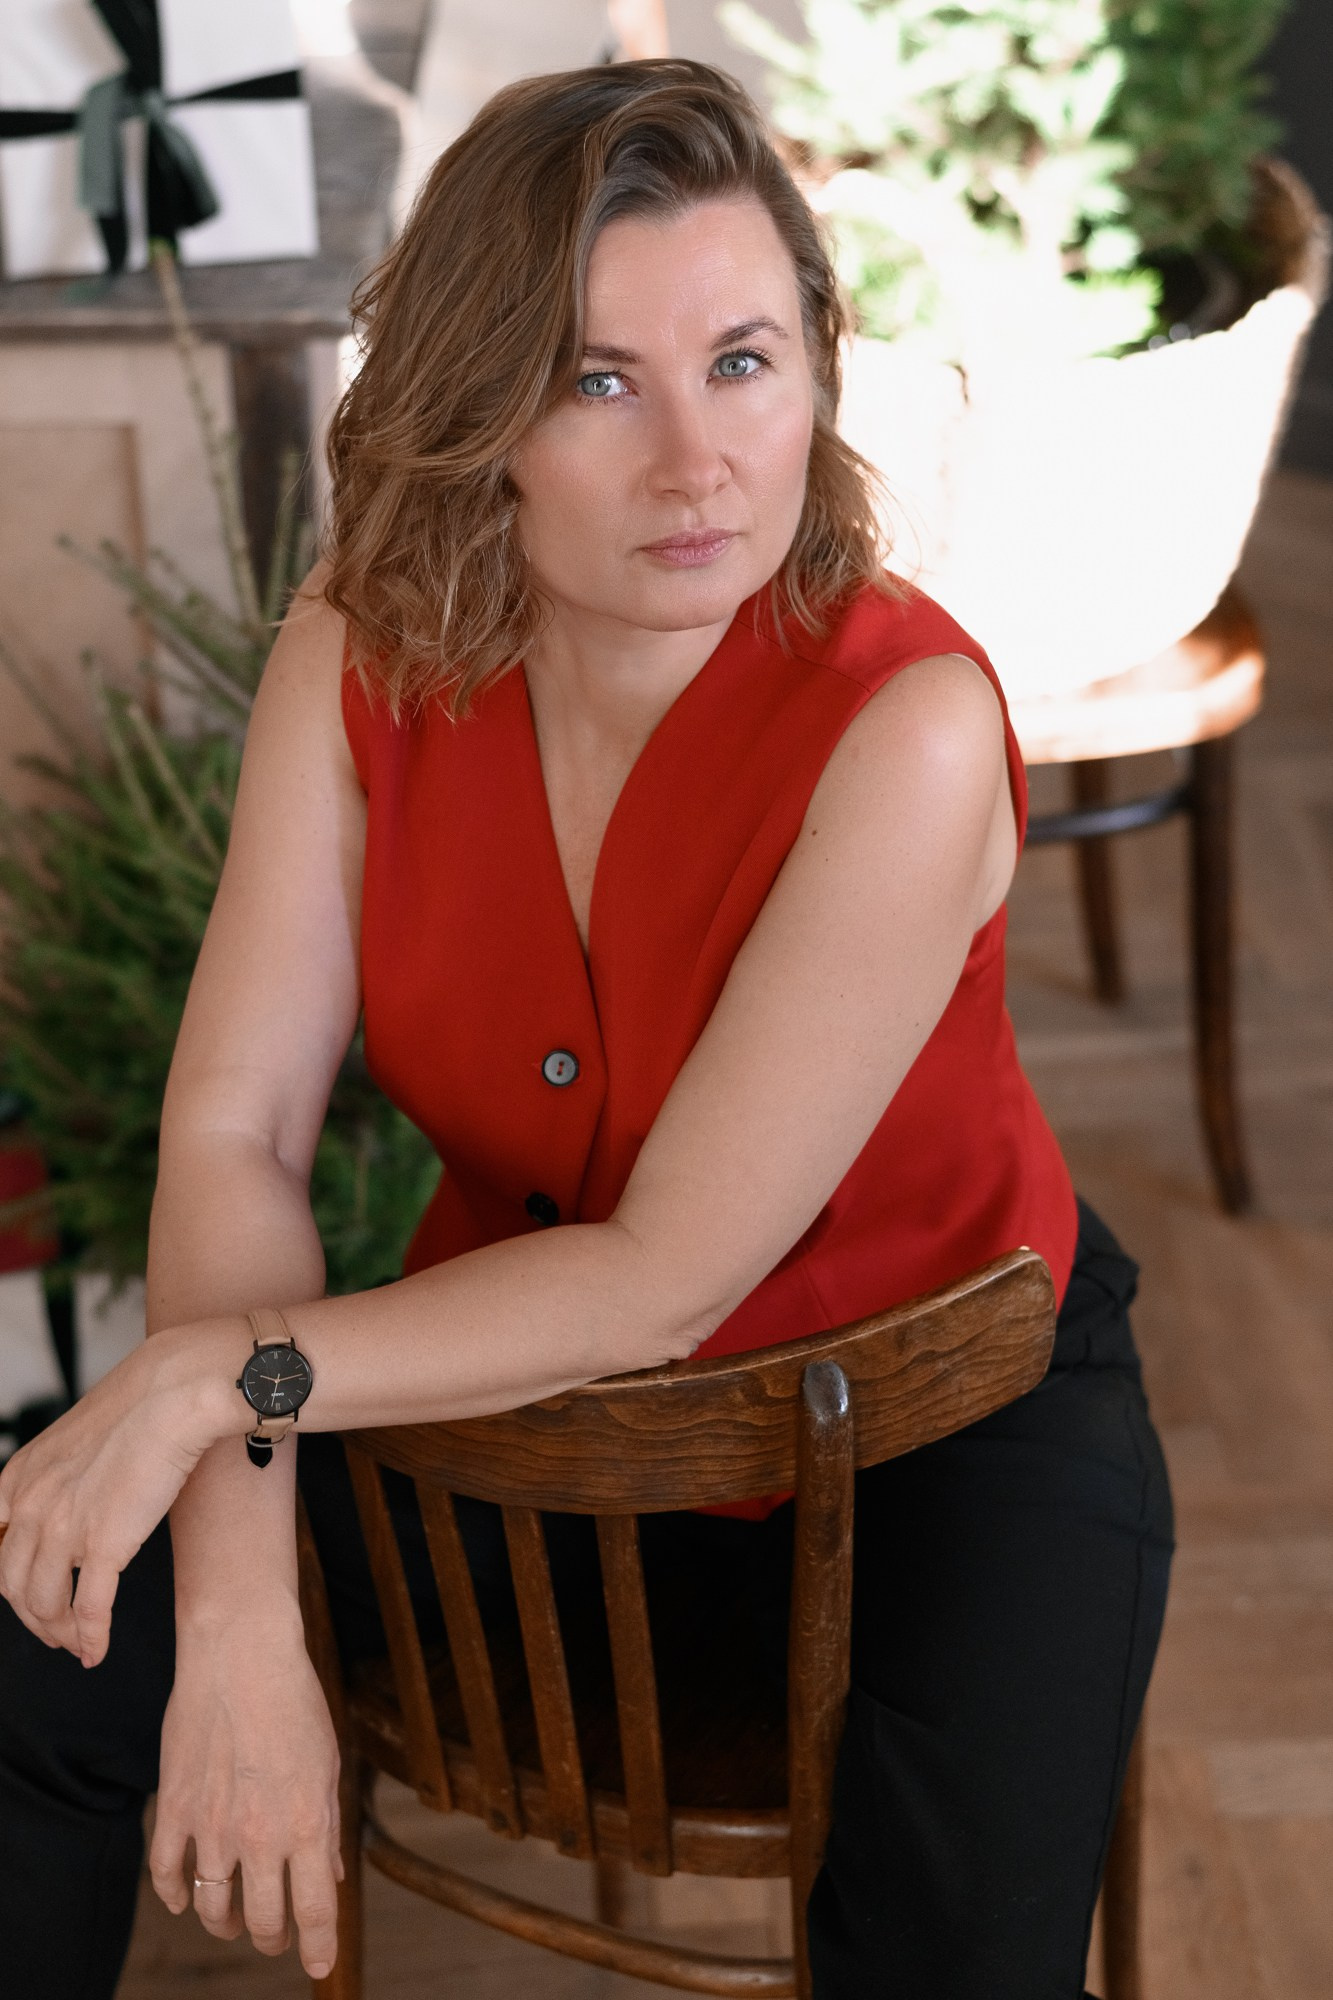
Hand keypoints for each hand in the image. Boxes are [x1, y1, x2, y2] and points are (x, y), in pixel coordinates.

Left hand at [0, 1325, 231, 1665]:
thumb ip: (58, 1478)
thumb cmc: (141, 1406)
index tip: (30, 1596)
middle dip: (34, 1617)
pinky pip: (88, 1611)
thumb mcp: (72, 1440)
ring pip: (44, 1606)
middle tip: (56, 1629)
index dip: (11, 1583)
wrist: (175, 1392)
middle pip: (14, 1586)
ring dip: (60, 1633)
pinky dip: (90, 1640)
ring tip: (79, 1641)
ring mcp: (64, 1528)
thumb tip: (74, 1504)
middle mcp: (31, 1506)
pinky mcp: (105, 1545)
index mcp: (19, 1478)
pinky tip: (96, 1652)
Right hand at [151, 1612, 343, 1980]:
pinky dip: (175, 1897)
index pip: (316, 1911)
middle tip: (275, 1941)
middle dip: (273, 1941)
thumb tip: (334, 1872)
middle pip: (264, 1922)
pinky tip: (185, 1899)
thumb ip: (328, 1824)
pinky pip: (166, 1875)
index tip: (320, 1968)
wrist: (241, 1653)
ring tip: (234, 1923)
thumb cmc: (294, 1700)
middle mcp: (260, 1835)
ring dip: (226, 1924)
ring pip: (212, 1908)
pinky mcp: (175, 1808)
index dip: (319, 1948)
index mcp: (307, 1824)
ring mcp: (212, 1826)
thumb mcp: (328, 1763)